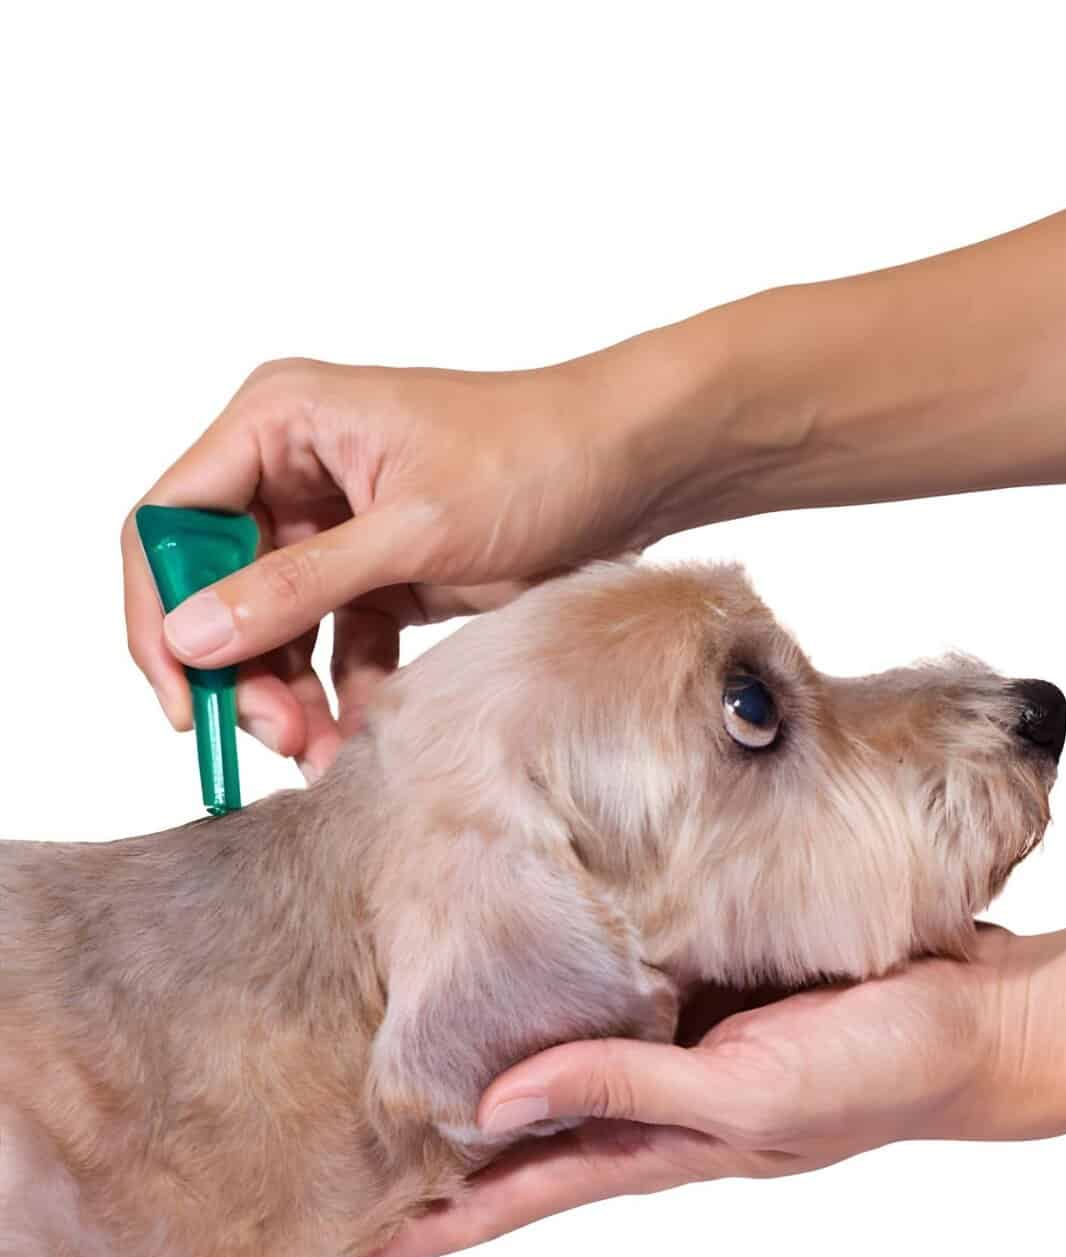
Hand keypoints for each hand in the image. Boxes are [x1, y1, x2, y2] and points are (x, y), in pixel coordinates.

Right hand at [122, 355, 675, 774]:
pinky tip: (363, 730)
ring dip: (290, 694)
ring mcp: (337, 526)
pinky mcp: (381, 572)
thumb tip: (190, 638)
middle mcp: (294, 470)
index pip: (170, 522)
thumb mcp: (409, 530)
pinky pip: (336, 644)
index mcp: (279, 423)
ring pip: (276, 628)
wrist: (634, 467)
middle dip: (239, 670)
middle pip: (219, 587)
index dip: (161, 612)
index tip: (184, 699)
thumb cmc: (532, 459)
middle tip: (275, 738)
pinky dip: (344, 691)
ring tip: (322, 753)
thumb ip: (297, 586)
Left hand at [335, 929, 1012, 1256]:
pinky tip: (507, 986)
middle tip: (324, 1177)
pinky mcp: (693, 992)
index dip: (415, 1236)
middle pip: (507, 1147)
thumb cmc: (875, 1071)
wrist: (972, 1019)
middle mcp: (644, 1105)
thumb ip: (625, 1091)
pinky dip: (543, 1007)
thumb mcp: (743, 1095)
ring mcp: (668, 1050)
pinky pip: (599, 1004)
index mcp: (650, 1149)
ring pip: (546, 1072)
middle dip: (420, 1177)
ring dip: (470, 1090)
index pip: (504, 1203)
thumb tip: (495, 1104)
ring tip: (382, 1089)